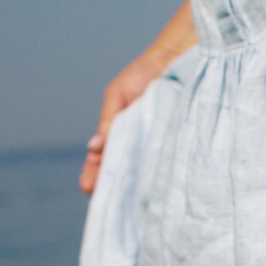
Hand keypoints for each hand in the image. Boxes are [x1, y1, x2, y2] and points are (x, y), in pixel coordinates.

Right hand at [81, 2, 197, 193]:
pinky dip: (161, 175)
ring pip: (144, 171)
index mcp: (120, 131)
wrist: (177, 58)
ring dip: (137, 187)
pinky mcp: (175, 143)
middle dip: (115, 189)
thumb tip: (94, 148)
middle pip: (123, 171)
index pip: (104, 158)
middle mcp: (137, 141)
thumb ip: (109, 122)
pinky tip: (157, 191)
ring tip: (132, 207)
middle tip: (110, 207)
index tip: (88, 189)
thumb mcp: (118, 95)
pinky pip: (166, 162)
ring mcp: (156, 144)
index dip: (95, 174)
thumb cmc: (144, 73)